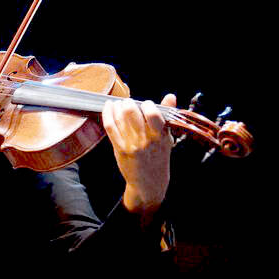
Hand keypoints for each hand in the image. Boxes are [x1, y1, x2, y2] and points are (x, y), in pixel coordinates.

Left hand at [104, 92, 175, 222]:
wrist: (149, 182)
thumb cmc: (158, 158)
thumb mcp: (167, 138)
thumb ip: (166, 116)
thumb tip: (171, 96)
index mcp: (160, 136)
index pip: (152, 114)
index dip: (147, 105)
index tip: (146, 104)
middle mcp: (145, 140)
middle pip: (131, 113)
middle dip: (128, 103)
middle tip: (128, 103)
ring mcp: (131, 145)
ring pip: (119, 118)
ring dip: (117, 107)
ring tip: (118, 104)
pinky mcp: (119, 149)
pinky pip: (110, 127)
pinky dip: (107, 114)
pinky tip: (108, 107)